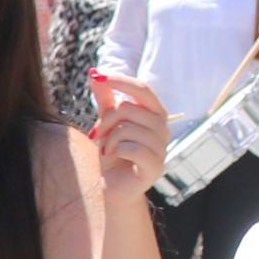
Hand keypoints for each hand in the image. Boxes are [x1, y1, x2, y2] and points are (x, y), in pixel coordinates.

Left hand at [87, 72, 168, 199]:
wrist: (112, 186)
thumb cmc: (112, 153)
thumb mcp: (106, 123)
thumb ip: (105, 99)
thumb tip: (95, 72)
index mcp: (154, 113)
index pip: (142, 89)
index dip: (119, 80)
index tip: (96, 76)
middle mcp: (163, 128)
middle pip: (129, 108)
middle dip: (106, 120)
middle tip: (97, 134)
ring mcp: (162, 148)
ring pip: (128, 128)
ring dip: (108, 139)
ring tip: (107, 149)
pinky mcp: (157, 166)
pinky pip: (131, 148)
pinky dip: (115, 151)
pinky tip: (114, 158)